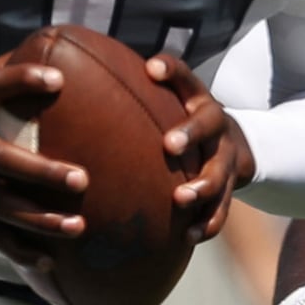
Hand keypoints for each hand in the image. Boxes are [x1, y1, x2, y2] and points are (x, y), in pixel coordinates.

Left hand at [144, 50, 257, 244]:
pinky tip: (189, 236)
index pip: (185, 77)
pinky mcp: (229, 186)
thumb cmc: (184, 121)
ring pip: (219, 171)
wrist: (236, 144)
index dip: (171, 70)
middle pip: (208, 124)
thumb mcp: (171, 102)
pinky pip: (222, 207)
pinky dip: (207, 222)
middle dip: (190, 133)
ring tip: (181, 199)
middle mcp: (216, 124)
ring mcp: (225, 156)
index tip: (151, 69)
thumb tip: (68, 84)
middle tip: (170, 145)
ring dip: (202, 186)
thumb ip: (135, 93)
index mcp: (196, 99)